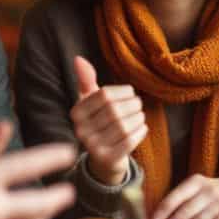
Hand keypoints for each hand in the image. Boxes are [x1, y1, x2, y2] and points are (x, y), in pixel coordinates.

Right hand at [69, 55, 145, 185]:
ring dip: (138, 118)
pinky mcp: (107, 160)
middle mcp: (81, 131)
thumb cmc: (99, 122)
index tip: (130, 93)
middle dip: (132, 105)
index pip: (104, 95)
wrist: (103, 159)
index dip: (122, 91)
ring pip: (123, 126)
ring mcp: (93, 147)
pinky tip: (142, 128)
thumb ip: (86, 80)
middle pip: (115, 110)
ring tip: (141, 116)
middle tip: (139, 104)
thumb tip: (78, 59)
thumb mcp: (90, 101)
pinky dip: (140, 132)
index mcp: (76, 113)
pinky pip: (129, 142)